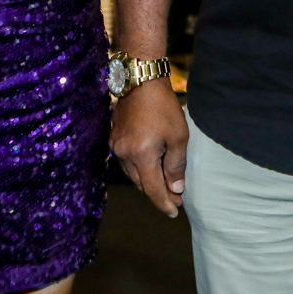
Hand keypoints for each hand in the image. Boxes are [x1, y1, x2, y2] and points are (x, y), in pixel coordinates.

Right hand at [110, 79, 187, 215]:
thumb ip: (176, 165)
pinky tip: (150, 167)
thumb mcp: (178, 137)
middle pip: (141, 184)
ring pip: (133, 174)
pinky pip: (127, 162)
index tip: (175, 212)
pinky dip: (139, 169)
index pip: (152, 189)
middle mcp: (124, 154)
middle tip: (176, 197)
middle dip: (159, 193)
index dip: (164, 203)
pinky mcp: (114, 138)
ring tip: (166, 184)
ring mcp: (116, 146)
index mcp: (141, 155)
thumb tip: (175, 188)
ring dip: (148, 181)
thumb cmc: (163, 107)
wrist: (141, 81)